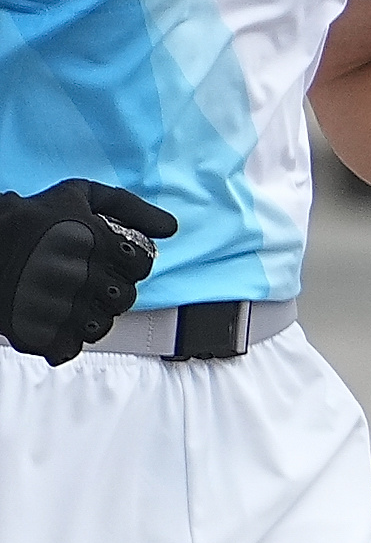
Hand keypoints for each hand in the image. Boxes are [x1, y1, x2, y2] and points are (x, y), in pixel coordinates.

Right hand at [0, 180, 177, 365]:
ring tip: (62, 296)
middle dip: (107, 288)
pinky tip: (48, 316)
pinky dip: (62, 337)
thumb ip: (130, 206)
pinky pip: (71, 347)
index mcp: (102, 246)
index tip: (107, 259)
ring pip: (101, 325)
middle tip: (80, 277)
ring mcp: (66, 309)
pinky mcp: (43, 333)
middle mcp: (88, 279)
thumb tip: (171, 228)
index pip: (142, 266)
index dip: (125, 263)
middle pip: (124, 298)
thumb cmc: (27, 218)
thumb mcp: (78, 195)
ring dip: (87, 314)